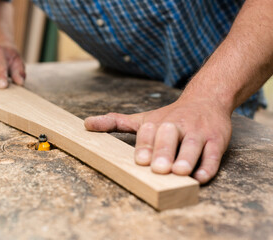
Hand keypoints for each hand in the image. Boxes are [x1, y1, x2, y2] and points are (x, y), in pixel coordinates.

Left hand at [84, 97, 231, 183]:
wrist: (206, 99)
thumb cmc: (170, 116)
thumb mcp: (143, 118)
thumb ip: (116, 122)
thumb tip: (86, 124)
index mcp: (159, 122)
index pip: (149, 132)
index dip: (145, 146)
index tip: (140, 160)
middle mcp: (178, 125)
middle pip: (170, 136)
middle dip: (164, 152)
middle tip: (159, 168)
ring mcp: (198, 132)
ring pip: (193, 144)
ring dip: (187, 158)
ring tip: (179, 172)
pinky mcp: (217, 140)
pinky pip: (213, 154)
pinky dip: (208, 165)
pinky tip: (200, 177)